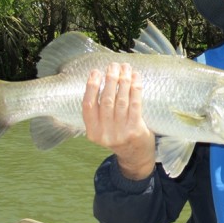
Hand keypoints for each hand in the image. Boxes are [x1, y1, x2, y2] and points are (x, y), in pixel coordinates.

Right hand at [82, 62, 155, 179]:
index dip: (91, 87)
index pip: (88, 106)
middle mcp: (105, 133)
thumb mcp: (102, 129)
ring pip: (121, 100)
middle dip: (110, 79)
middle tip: (113, 65)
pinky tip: (135, 78)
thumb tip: (101, 80)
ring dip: (123, 81)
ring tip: (125, 68)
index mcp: (92, 132)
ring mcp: (121, 132)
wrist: (135, 156)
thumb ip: (99, 112)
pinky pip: (135, 105)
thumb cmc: (118, 135)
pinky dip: (135, 89)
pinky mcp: (135, 130)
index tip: (95, 72)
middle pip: (106, 100)